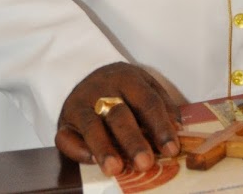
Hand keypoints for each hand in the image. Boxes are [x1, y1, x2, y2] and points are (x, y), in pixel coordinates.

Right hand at [55, 62, 180, 171]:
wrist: (85, 73)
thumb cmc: (122, 88)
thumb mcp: (144, 86)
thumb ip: (162, 106)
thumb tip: (178, 130)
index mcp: (127, 78)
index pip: (147, 101)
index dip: (160, 126)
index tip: (171, 149)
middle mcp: (102, 88)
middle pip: (119, 114)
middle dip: (133, 140)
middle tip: (145, 163)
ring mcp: (80, 103)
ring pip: (92, 125)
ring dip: (104, 147)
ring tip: (115, 169)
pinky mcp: (64, 121)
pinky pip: (66, 137)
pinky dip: (78, 150)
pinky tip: (91, 161)